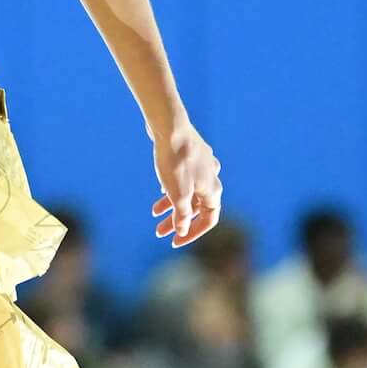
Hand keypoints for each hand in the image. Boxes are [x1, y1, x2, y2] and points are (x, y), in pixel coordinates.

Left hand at [150, 121, 222, 247]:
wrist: (170, 127)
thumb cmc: (175, 161)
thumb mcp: (177, 194)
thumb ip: (181, 215)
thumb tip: (182, 230)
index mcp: (213, 189)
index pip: (209, 219)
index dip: (193, 233)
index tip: (175, 241)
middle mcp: (211, 178)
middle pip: (196, 207)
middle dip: (178, 221)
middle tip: (159, 232)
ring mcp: (202, 166)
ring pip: (188, 192)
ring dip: (172, 206)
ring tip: (154, 213)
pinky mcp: (190, 156)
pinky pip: (184, 179)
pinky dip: (173, 189)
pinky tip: (161, 191)